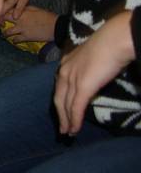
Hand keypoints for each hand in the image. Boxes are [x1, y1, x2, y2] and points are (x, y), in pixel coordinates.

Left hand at [1, 6, 56, 42]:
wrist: (56, 26)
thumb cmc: (47, 16)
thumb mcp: (35, 9)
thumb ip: (24, 9)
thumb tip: (16, 9)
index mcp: (22, 11)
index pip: (7, 10)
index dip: (1, 13)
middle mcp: (20, 20)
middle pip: (4, 20)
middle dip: (0, 22)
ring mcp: (22, 29)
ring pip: (7, 32)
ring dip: (5, 33)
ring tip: (4, 34)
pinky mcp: (26, 37)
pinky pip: (16, 39)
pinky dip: (14, 40)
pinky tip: (13, 40)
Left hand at [53, 11, 134, 134]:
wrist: (114, 39)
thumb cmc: (108, 45)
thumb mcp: (92, 58)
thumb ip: (88, 69)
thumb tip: (92, 79)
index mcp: (66, 63)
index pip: (59, 87)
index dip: (60, 102)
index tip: (62, 113)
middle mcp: (64, 71)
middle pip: (58, 98)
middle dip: (60, 116)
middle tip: (63, 130)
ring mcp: (72, 79)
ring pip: (66, 105)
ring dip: (67, 121)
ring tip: (69, 133)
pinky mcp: (82, 86)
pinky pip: (76, 107)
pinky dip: (75, 120)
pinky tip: (75, 130)